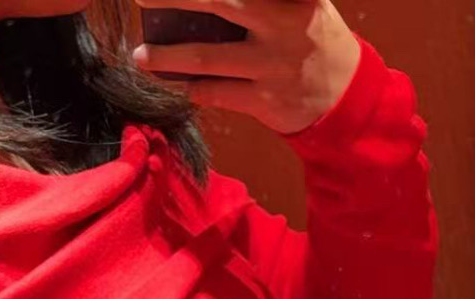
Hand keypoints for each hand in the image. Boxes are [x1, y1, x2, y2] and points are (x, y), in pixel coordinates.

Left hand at [132, 0, 361, 133]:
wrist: (348, 95)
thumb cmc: (313, 39)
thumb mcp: (301, 4)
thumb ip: (261, 1)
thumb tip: (200, 4)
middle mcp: (282, 24)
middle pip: (217, 2)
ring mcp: (272, 65)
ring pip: (206, 58)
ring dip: (166, 57)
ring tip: (139, 55)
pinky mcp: (264, 100)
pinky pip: (215, 92)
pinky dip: (190, 88)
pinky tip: (172, 83)